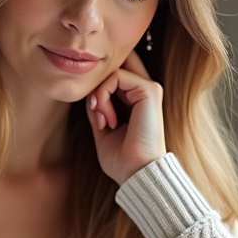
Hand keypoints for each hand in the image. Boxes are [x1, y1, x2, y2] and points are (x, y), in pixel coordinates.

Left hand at [85, 50, 166, 184]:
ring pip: (111, 72)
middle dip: (97, 83)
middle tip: (94, 109)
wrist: (136, 173)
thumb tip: (89, 94)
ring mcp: (148, 88)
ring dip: (98, 95)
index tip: (93, 112)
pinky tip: (107, 119)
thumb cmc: (122, 159)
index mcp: (137, 100)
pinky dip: (103, 96)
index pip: (116, 74)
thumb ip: (97, 109)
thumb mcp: (102, 130)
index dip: (97, 84)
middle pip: (116, 64)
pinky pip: (115, 77)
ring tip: (102, 120)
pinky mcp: (149, 90)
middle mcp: (145, 91)